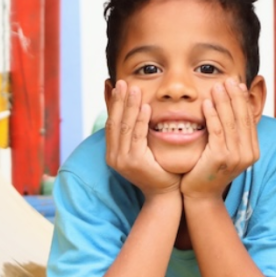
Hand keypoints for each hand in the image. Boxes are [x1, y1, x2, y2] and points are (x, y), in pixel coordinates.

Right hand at [105, 80, 180, 198]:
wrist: (164, 194)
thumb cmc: (157, 170)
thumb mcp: (143, 149)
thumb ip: (137, 132)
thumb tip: (134, 111)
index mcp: (113, 152)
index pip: (110, 121)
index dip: (111, 102)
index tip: (113, 84)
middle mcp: (114, 156)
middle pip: (115, 121)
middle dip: (119, 100)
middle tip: (123, 81)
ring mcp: (123, 159)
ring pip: (125, 126)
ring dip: (130, 106)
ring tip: (134, 89)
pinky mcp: (135, 162)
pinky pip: (138, 136)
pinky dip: (141, 120)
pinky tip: (145, 107)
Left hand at [182, 79, 259, 199]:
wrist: (200, 196)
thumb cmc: (208, 171)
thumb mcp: (225, 151)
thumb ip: (231, 135)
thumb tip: (232, 109)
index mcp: (252, 151)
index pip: (249, 119)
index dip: (243, 100)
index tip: (236, 84)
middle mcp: (248, 154)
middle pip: (242, 118)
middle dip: (235, 96)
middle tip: (228, 79)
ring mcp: (236, 156)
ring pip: (230, 122)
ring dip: (223, 101)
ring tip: (217, 86)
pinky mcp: (220, 157)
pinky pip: (217, 131)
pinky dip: (212, 115)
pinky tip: (207, 103)